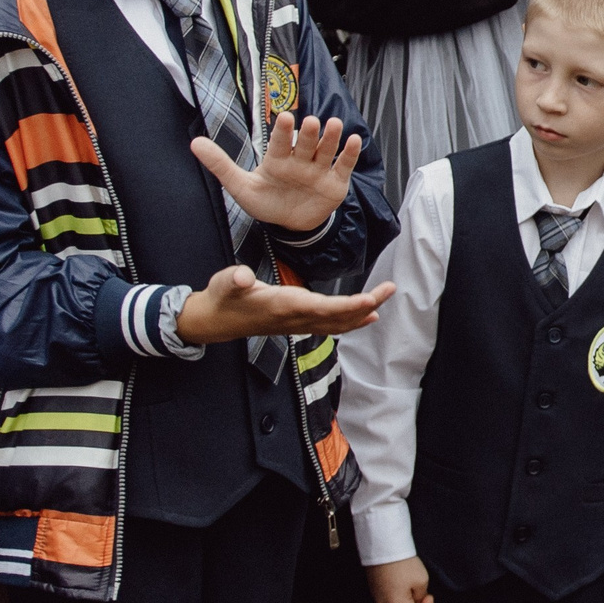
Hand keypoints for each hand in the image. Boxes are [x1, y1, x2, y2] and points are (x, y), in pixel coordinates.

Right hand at [175, 265, 395, 343]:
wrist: (213, 322)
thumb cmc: (222, 298)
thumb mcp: (223, 283)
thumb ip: (233, 279)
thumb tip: (241, 276)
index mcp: (283, 307)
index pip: (323, 309)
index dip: (349, 306)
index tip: (371, 299)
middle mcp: (295, 319)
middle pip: (338, 317)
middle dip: (366, 305)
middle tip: (390, 289)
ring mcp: (297, 324)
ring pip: (337, 324)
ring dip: (362, 313)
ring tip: (383, 300)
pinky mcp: (296, 323)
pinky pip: (330, 326)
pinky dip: (350, 321)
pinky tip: (365, 315)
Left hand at [190, 112, 364, 233]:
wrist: (291, 224)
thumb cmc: (266, 201)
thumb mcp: (240, 186)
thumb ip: (220, 164)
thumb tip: (194, 142)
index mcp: (277, 159)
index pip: (280, 143)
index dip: (283, 132)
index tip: (284, 118)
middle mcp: (299, 160)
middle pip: (306, 143)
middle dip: (309, 133)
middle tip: (311, 122)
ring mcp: (318, 170)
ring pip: (326, 150)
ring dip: (331, 138)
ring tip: (335, 124)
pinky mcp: (334, 182)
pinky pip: (343, 166)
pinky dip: (349, 154)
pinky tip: (354, 140)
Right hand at [365, 556, 433, 602]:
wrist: (383, 546)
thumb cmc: (403, 563)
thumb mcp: (422, 580)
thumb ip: (421, 595)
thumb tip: (417, 599)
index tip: (429, 595)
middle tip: (420, 586)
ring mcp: (377, 599)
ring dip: (408, 598)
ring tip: (409, 580)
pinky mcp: (375, 591)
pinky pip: (390, 599)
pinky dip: (399, 594)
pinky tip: (400, 579)